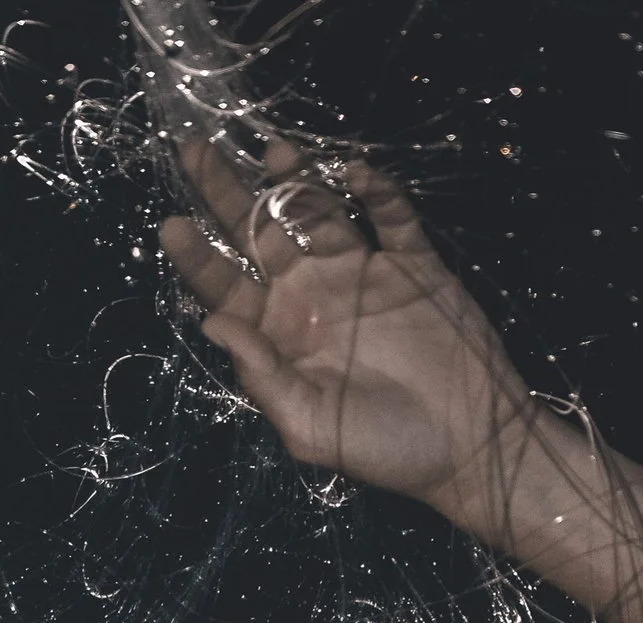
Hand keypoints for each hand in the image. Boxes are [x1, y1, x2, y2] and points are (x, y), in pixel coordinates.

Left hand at [162, 136, 536, 527]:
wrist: (470, 447)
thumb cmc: (385, 450)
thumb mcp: (311, 427)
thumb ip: (263, 378)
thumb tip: (213, 323)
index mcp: (282, 339)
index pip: (227, 288)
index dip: (198, 258)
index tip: (171, 225)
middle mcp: (314, 298)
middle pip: (259, 234)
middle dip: (226, 194)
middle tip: (195, 152)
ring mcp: (363, 275)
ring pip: (318, 212)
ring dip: (295, 180)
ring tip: (274, 151)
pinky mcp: (413, 264)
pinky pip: (391, 215)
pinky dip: (376, 191)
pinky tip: (356, 173)